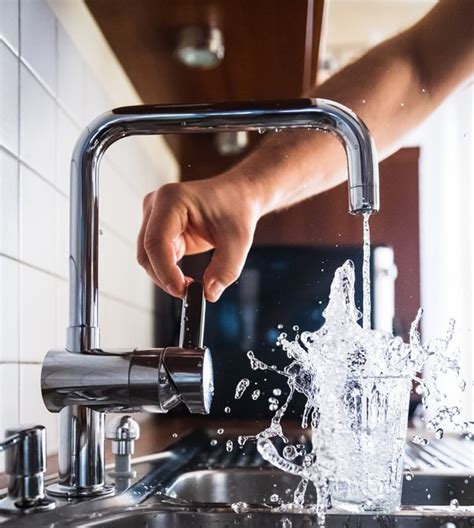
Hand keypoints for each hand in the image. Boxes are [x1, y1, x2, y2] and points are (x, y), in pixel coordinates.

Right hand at [137, 175, 263, 301]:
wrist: (238, 197)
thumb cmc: (237, 208)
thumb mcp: (239, 240)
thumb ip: (226, 269)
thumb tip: (209, 293)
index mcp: (172, 199)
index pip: (156, 241)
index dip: (164, 270)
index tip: (181, 290)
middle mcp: (156, 205)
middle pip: (147, 252)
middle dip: (164, 277)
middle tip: (188, 293)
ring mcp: (155, 218)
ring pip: (148, 258)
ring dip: (166, 276)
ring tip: (191, 286)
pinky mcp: (159, 230)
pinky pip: (157, 258)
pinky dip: (169, 272)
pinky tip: (186, 279)